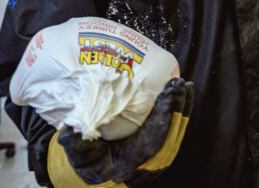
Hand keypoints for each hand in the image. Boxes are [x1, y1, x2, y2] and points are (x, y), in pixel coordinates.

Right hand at [51, 77, 194, 185]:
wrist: (90, 174)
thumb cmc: (84, 160)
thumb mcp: (77, 151)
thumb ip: (74, 140)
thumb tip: (72, 127)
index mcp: (129, 162)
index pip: (153, 137)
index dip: (163, 114)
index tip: (170, 92)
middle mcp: (146, 163)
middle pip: (169, 134)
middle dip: (177, 108)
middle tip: (181, 84)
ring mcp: (154, 158)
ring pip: (174, 133)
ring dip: (181, 109)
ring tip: (186, 87)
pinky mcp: (156, 150)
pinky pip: (171, 132)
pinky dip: (177, 114)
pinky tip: (181, 97)